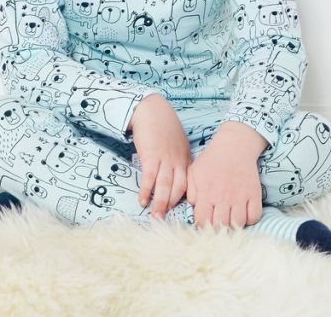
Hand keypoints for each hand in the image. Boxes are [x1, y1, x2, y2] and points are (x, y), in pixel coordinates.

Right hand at [128, 94, 190, 219]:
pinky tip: (142, 200)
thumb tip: (174, 174)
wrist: (151, 109)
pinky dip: (146, 191)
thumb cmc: (162, 125)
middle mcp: (178, 161)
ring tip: (155, 217)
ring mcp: (165, 159)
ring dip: (160, 203)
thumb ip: (177, 158)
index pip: (188, 184)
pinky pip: (150, 178)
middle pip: (178, 188)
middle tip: (167, 221)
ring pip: (165, 186)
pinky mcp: (151, 155)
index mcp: (185, 158)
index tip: (178, 210)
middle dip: (173, 206)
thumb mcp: (176, 141)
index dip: (183, 198)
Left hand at [186, 121, 266, 229]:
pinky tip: (244, 212)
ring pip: (238, 224)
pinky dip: (250, 218)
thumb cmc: (212, 159)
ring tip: (230, 217)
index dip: (202, 225)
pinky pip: (254, 216)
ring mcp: (240, 196)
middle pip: (220, 226)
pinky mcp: (254, 194)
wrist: (234, 145)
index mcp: (206, 192)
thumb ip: (191, 191)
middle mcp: (223, 197)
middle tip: (218, 221)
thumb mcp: (194, 171)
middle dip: (217, 227)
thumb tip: (194, 206)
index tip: (205, 221)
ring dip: (234, 224)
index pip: (202, 221)